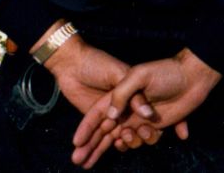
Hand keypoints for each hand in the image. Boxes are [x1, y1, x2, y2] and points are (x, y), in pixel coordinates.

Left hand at [43, 36, 162, 162]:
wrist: (73, 63)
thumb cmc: (99, 63)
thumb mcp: (119, 74)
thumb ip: (133, 95)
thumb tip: (147, 115)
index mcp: (133, 94)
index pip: (145, 115)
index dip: (150, 127)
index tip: (148, 134)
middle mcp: (123, 107)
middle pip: (129, 129)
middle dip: (131, 140)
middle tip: (124, 142)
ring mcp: (108, 115)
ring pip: (111, 137)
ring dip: (105, 150)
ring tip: (101, 157)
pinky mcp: (93, 121)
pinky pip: (98, 138)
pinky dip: (95, 150)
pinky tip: (90, 161)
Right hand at [70, 48, 220, 168]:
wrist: (194, 76)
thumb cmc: (166, 71)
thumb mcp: (139, 75)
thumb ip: (122, 93)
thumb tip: (110, 115)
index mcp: (118, 95)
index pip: (96, 116)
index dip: (85, 131)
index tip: (76, 145)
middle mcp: (126, 109)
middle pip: (103, 132)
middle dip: (91, 147)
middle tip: (80, 162)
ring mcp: (139, 118)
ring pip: (122, 139)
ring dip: (124, 142)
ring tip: (131, 135)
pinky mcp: (154, 125)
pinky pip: (142, 140)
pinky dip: (141, 141)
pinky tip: (142, 135)